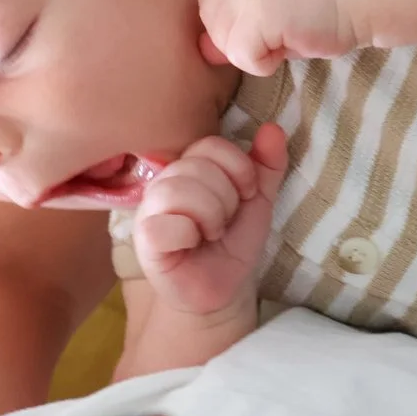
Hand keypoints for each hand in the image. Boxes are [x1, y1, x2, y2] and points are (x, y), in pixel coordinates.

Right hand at [131, 125, 289, 316]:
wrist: (224, 287)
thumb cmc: (233, 241)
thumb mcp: (258, 201)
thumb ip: (267, 165)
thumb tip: (273, 128)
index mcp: (190, 168)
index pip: (210, 145)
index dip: (238, 169)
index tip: (245, 196)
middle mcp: (164, 182)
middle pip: (197, 167)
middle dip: (226, 200)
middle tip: (223, 223)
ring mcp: (149, 209)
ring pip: (179, 190)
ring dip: (210, 217)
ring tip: (210, 234)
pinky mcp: (143, 238)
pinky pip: (164, 223)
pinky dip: (188, 236)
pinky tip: (190, 246)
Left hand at [197, 0, 367, 73]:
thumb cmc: (323, 7)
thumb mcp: (271, 8)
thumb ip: (236, 22)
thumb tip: (205, 52)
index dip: (227, 20)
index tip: (260, 25)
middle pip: (210, 22)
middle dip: (237, 40)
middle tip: (275, 37)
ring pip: (223, 42)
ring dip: (252, 54)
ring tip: (284, 41)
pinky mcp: (261, 13)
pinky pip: (242, 56)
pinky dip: (262, 64)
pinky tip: (287, 48)